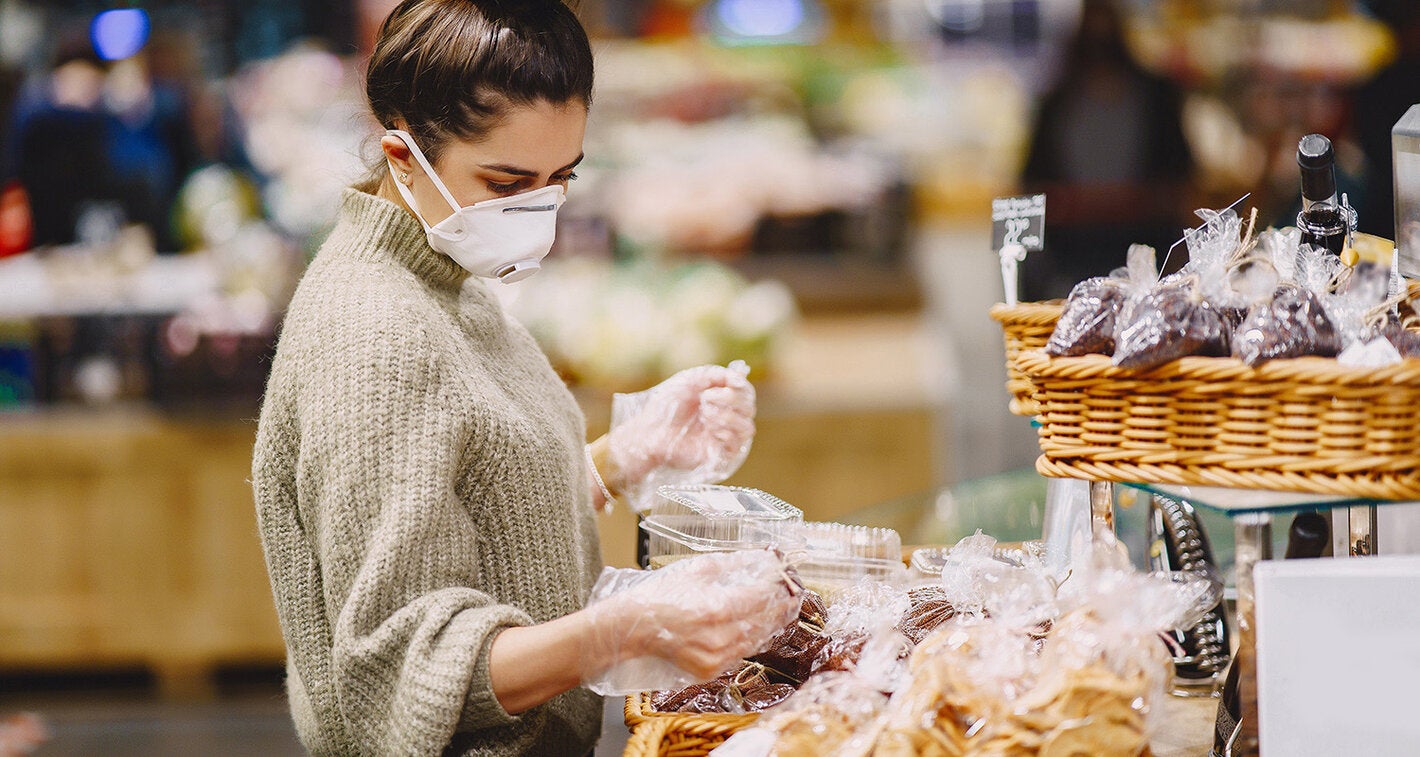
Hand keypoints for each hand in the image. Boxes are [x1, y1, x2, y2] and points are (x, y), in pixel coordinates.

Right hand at [580, 550, 800, 689]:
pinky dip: (754, 640)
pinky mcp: (710, 671)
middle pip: (764, 621)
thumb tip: (758, 557)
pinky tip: (761, 627)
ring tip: (784, 609)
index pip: (760, 597)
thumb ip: (730, 564)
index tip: (786, 576)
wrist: (634, 628)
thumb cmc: (661, 595)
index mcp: (716, 608)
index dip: (776, 586)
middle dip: (782, 606)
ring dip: (772, 624)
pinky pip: (742, 654)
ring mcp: (716, 658)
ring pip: (757, 640)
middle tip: (795, 593)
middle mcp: (720, 637)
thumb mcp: (695, 571)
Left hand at [606, 362, 755, 510]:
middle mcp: (727, 418)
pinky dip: (726, 433)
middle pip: (750, 408)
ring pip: (747, 428)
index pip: (746, 392)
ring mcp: (724, 437)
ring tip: (705, 414)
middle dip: (731, 400)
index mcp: (722, 400)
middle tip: (705, 399)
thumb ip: (715, 375)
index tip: (730, 384)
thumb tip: (741, 377)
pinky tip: (709, 428)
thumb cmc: (667, 406)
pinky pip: (737, 446)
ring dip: (728, 417)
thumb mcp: (690, 380)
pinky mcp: (718, 455)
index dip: (741, 387)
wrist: (648, 431)